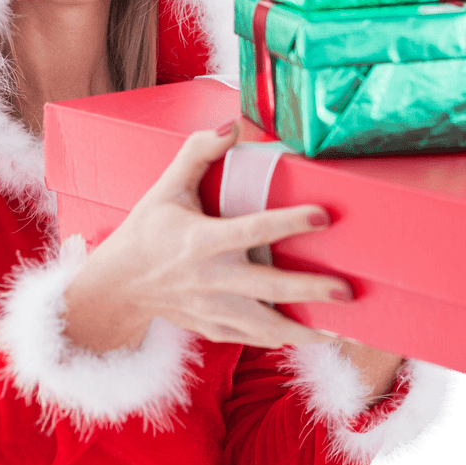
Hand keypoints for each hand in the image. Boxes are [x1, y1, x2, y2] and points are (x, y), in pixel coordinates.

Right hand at [62, 121, 351, 352]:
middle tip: (348, 290)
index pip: (251, 231)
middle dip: (310, 291)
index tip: (323, 216)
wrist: (117, 286)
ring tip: (340, 327)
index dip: (288, 223)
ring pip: (264, 326)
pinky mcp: (213, 328)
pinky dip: (282, 340)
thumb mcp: (166, 188)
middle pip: (267, 288)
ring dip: (304, 329)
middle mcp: (209, 279)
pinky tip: (312, 336)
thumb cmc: (147, 231)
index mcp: (200, 241)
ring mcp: (211, 309)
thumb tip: (233, 125)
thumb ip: (197, 152)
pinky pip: (253, 340)